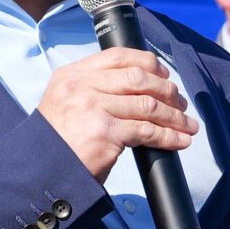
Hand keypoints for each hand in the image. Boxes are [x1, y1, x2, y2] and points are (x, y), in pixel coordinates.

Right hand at [36, 48, 196, 181]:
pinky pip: (147, 131)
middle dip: (166, 90)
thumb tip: (138, 87)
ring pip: (147, 105)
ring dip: (174, 116)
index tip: (164, 73)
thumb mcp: (65, 104)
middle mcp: (81, 87)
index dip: (147, 62)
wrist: (42, 172)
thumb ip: (92, 90)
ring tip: (187, 124)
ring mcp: (92, 108)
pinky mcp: (105, 133)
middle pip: (138, 78)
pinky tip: (179, 140)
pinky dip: (169, 136)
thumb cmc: (58, 143)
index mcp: (72, 75)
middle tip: (180, 103)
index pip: (117, 56)